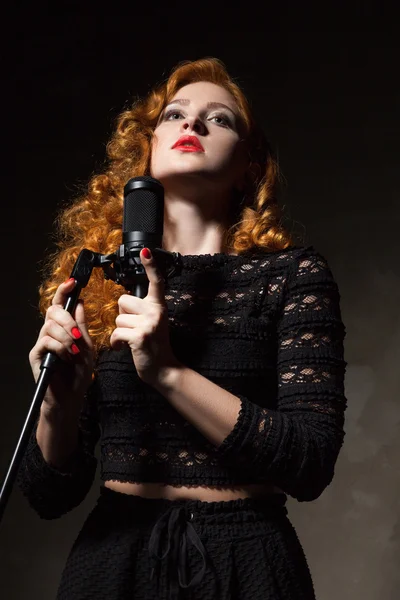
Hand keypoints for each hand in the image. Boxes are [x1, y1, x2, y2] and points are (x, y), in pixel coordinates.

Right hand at [29, 278, 94, 413]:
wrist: (71, 398)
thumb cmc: (79, 375)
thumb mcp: (87, 347)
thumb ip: (82, 326)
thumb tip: (79, 302)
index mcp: (63, 329)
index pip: (60, 306)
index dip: (64, 292)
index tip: (72, 282)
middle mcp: (50, 333)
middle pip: (52, 311)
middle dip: (67, 320)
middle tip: (77, 335)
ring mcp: (42, 344)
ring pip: (50, 326)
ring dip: (67, 337)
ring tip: (75, 352)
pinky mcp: (36, 355)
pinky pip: (46, 341)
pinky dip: (60, 347)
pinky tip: (68, 358)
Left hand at [110, 248, 179, 384]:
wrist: (164, 369)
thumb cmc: (154, 345)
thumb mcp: (153, 322)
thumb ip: (142, 309)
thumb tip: (124, 301)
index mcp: (158, 305)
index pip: (155, 281)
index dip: (150, 265)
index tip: (145, 250)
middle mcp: (156, 311)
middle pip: (122, 301)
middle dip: (123, 316)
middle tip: (135, 329)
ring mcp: (149, 323)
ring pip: (117, 319)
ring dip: (120, 332)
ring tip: (133, 340)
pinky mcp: (140, 336)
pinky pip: (116, 333)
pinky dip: (116, 343)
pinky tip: (125, 347)